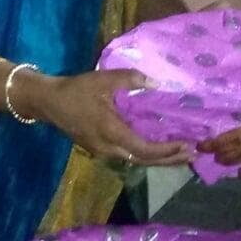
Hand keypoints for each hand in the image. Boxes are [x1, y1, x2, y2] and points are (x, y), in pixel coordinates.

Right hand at [25, 70, 192, 165]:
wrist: (48, 101)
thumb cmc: (76, 90)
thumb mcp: (104, 80)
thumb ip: (131, 79)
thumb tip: (155, 83)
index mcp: (112, 133)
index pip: (145, 149)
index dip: (166, 150)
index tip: (186, 145)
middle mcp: (109, 149)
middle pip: (144, 161)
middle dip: (169, 160)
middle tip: (192, 154)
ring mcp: (103, 152)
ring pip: (135, 161)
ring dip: (158, 159)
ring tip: (179, 154)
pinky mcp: (99, 149)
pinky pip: (127, 156)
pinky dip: (145, 155)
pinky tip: (156, 148)